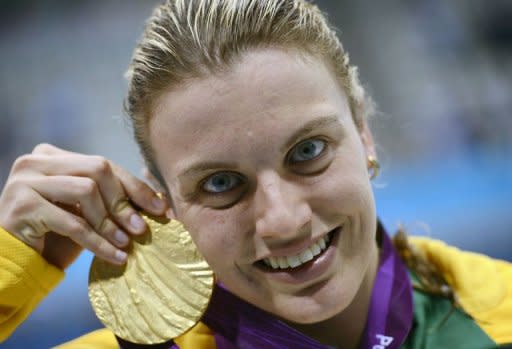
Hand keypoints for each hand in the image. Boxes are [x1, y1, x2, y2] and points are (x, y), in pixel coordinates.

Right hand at [0, 144, 166, 268]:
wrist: (15, 261)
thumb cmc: (55, 235)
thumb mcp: (86, 212)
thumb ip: (111, 198)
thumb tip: (159, 201)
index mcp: (53, 155)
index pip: (104, 165)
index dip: (135, 186)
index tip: (160, 208)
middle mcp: (36, 161)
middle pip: (97, 170)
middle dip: (123, 202)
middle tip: (140, 229)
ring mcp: (25, 180)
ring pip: (85, 191)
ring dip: (110, 223)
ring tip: (125, 244)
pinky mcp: (21, 206)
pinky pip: (72, 222)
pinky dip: (97, 242)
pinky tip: (115, 256)